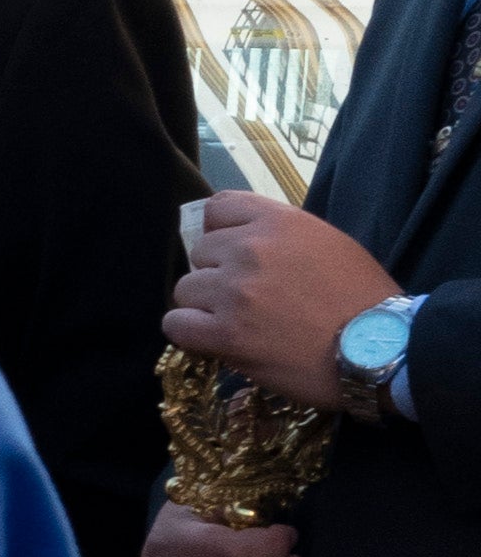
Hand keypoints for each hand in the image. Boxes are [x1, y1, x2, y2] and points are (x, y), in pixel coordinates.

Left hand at [166, 194, 390, 401]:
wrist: (380, 349)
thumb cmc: (362, 298)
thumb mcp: (326, 243)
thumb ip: (280, 236)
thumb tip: (238, 241)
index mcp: (278, 221)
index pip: (218, 207)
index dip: (220, 232)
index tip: (232, 254)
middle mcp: (250, 249)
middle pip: (199, 253)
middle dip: (215, 274)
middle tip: (243, 299)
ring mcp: (234, 291)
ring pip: (185, 289)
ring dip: (203, 306)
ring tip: (234, 323)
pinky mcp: (226, 334)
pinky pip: (177, 325)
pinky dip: (190, 334)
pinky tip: (213, 340)